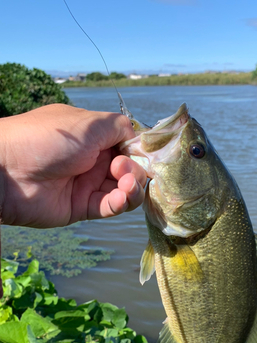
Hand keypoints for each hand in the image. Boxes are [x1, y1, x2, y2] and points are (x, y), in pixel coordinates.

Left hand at [0, 104, 146, 227]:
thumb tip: (138, 139)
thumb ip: (119, 127)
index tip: (144, 154)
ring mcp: (88, 184)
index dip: (139, 151)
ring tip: (126, 184)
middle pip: (130, 168)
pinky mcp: (83, 207)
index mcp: (93, 136)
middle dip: (135, 169)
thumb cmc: (47, 139)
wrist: (8, 171)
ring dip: (133, 187)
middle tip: (121, 168)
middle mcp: (92, 159)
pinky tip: (120, 197)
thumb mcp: (88, 123)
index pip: (127, 145)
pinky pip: (111, 206)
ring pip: (125, 190)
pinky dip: (121, 202)